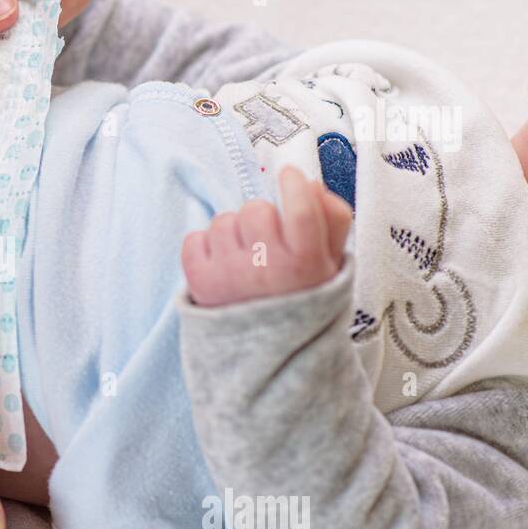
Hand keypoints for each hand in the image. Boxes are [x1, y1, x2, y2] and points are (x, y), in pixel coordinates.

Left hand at [182, 167, 351, 306]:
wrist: (270, 351)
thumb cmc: (302, 298)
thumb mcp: (333, 264)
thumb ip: (332, 220)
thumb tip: (310, 183)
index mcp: (306, 263)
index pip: (300, 208)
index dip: (294, 185)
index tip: (289, 176)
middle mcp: (267, 268)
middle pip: (256, 209)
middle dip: (260, 218)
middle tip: (265, 241)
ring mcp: (230, 275)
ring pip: (223, 222)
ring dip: (232, 233)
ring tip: (244, 259)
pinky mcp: (200, 283)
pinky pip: (194, 239)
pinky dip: (204, 247)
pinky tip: (222, 266)